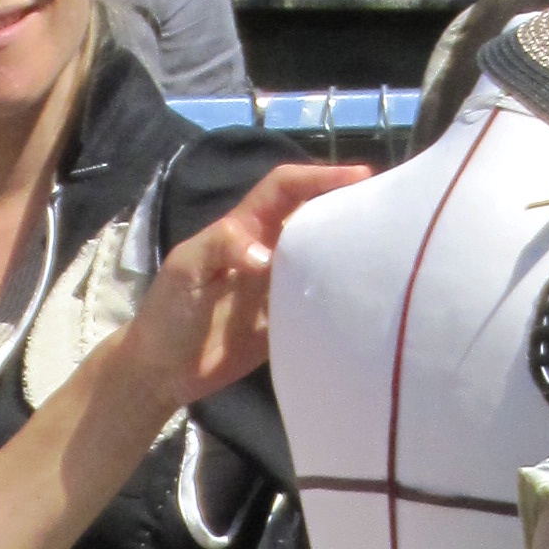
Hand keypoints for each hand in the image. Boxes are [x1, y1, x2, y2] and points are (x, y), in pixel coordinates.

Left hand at [115, 161, 370, 416]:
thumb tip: (267, 255)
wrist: (159, 372)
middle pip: (314, 218)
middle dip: (347, 207)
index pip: (286, 188)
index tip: (359, 176)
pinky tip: (365, 299)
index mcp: (245, 228)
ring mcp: (278, 288)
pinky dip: (339, 299)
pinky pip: (318, 304)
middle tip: (387, 210)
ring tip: (389, 251)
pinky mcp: (284, 323)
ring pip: (322, 259)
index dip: (319, 177)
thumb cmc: (166, 313)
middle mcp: (269, 252)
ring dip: (349, 253)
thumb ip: (220, 247)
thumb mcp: (184, 269)